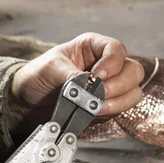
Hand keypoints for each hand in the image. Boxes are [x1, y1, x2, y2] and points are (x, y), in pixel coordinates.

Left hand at [8, 33, 144, 132]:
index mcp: (94, 47)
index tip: (97, 77)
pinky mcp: (109, 105)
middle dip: (119, 86)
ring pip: (133, 92)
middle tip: (100, 95)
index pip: (117, 50)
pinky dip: (114, 112)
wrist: (29, 102)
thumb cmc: (38, 77)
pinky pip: (124, 109)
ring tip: (98, 108)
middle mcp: (107, 65)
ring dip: (119, 102)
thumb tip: (89, 87)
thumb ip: (71, 76)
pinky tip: (96, 113)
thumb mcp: (51, 68)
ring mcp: (111, 87)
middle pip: (133, 72)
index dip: (112, 64)